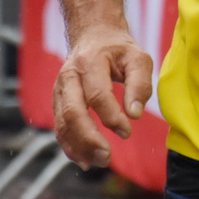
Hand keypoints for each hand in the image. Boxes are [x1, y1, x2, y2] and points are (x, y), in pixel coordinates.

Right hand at [52, 28, 154, 168]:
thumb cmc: (119, 50)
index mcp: (89, 63)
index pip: (97, 95)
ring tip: (101, 162)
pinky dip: (70, 147)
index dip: (112, 117)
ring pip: (63, 124)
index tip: (127, 131)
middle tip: (108, 157)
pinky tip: (85, 161)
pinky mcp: (58, 102)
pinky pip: (60, 127)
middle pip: (73, 113)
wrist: (94, 36)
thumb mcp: (138, 58)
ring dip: (80, 147)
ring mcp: (60, 90)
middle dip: (90, 139)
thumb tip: (134, 114)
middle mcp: (69, 77)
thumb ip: (140, 84)